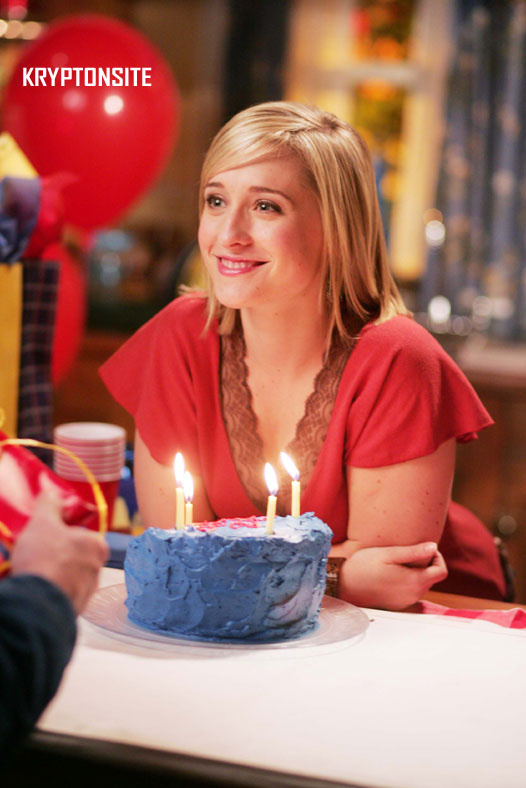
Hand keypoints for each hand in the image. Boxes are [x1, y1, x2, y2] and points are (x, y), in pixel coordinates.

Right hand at [11, 492, 108, 613]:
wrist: (37, 602)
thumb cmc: (45, 558)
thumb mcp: (43, 522)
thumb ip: (49, 504)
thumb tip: (51, 493)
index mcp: (97, 546)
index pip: (84, 534)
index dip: (65, 532)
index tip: (48, 534)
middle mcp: (98, 570)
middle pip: (76, 556)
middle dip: (58, 554)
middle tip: (37, 552)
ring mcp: (86, 592)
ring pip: (68, 576)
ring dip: (53, 573)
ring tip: (33, 571)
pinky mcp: (73, 609)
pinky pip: (61, 594)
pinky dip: (50, 590)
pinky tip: (35, 586)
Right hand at [338, 542, 447, 610]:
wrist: (343, 585)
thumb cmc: (363, 566)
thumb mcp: (388, 554)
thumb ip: (413, 552)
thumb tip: (434, 547)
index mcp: (414, 582)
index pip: (441, 571)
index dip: (437, 557)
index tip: (423, 549)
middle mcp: (413, 595)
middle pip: (432, 578)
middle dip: (425, 564)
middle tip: (406, 553)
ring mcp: (405, 602)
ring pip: (422, 585)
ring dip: (416, 573)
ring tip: (396, 563)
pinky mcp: (397, 605)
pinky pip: (410, 592)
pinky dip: (407, 582)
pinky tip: (391, 573)